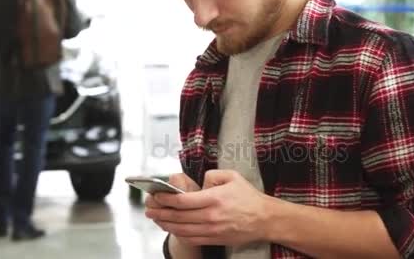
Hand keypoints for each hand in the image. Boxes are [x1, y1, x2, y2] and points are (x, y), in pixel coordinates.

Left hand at [145, 170, 270, 246]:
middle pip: (178, 216)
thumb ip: (212, 174)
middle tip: (149, 208)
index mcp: (214, 199)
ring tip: (156, 218)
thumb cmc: (249, 197)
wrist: (265, 219)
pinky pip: (191, 239)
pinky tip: (172, 228)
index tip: (156, 195)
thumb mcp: (232, 177)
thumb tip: (199, 181)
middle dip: (160, 212)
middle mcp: (211, 216)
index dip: (165, 199)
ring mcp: (212, 230)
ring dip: (165, 224)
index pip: (182, 201)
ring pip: (181, 230)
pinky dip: (178, 234)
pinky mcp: (214, 239)